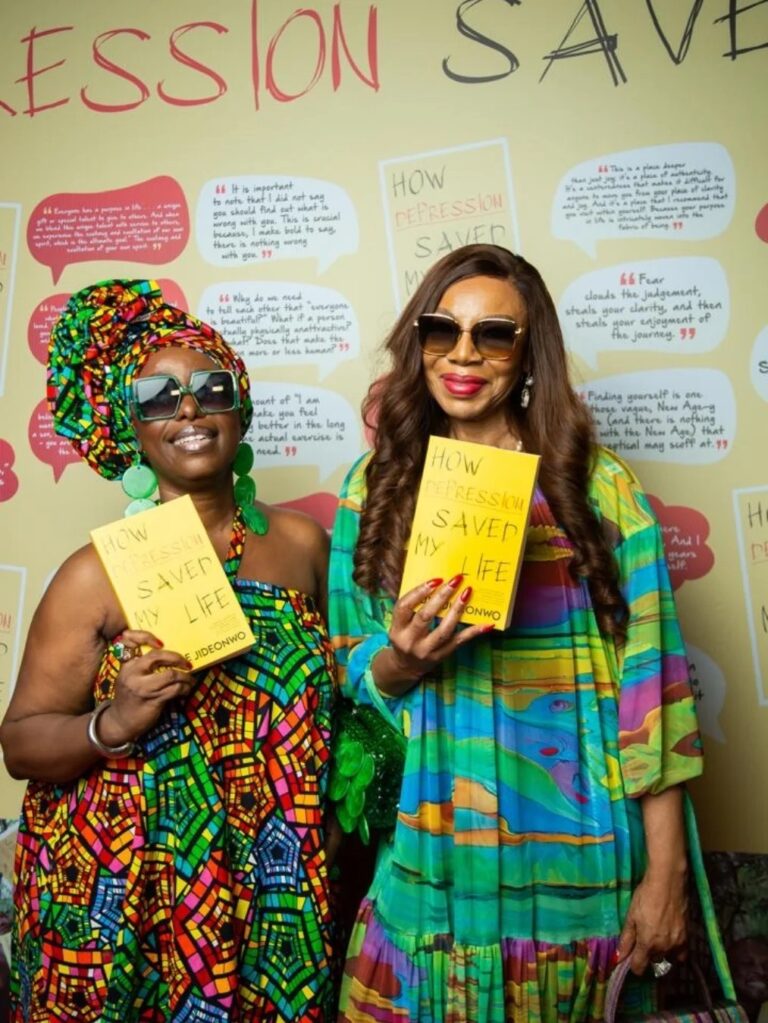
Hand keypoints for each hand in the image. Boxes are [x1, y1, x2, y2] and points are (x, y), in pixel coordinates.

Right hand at [100, 630, 193, 745]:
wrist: (119, 722)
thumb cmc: (129, 698)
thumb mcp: (128, 678)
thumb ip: (141, 665)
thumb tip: (168, 655)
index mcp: (126, 665)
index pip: (130, 642)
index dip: (145, 636)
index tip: (161, 642)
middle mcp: (132, 673)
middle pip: (157, 655)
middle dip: (177, 658)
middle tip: (187, 663)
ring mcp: (142, 687)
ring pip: (171, 674)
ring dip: (186, 677)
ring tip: (190, 680)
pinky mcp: (152, 699)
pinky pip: (175, 689)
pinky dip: (185, 688)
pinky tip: (186, 689)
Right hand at [381, 575, 491, 686]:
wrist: (406, 667)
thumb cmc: (406, 637)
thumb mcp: (401, 624)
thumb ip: (413, 607)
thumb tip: (437, 583)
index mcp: (397, 629)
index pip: (404, 607)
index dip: (419, 592)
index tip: (436, 579)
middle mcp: (410, 641)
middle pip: (425, 616)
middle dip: (442, 596)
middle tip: (456, 580)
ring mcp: (426, 651)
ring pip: (444, 630)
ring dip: (457, 610)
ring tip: (467, 593)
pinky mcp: (441, 656)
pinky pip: (459, 641)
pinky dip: (473, 632)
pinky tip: (487, 623)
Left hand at [616, 869, 687, 975]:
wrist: (668, 883)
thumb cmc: (645, 896)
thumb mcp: (631, 916)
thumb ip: (626, 938)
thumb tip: (619, 956)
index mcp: (647, 944)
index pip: (639, 967)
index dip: (633, 965)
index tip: (631, 958)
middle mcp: (664, 948)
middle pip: (654, 961)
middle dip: (648, 954)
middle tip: (644, 939)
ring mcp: (678, 943)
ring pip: (668, 957)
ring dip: (662, 953)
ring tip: (657, 938)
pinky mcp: (687, 936)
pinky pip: (682, 953)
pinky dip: (676, 951)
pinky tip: (670, 939)